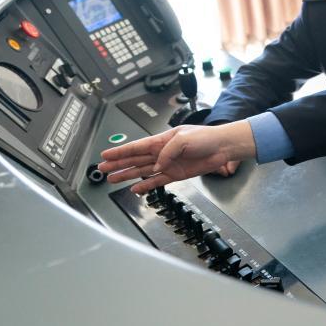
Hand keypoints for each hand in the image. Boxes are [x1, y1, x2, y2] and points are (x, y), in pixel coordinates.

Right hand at [98, 121, 255, 193]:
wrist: (222, 147)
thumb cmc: (206, 137)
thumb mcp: (183, 139)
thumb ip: (167, 153)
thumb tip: (157, 166)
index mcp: (161, 140)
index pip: (135, 146)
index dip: (120, 152)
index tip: (105, 155)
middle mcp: (162, 152)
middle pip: (135, 160)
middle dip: (118, 164)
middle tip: (103, 169)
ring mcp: (168, 164)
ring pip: (142, 171)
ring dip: (127, 175)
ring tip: (113, 179)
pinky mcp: (176, 174)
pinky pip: (157, 181)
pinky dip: (146, 185)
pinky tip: (135, 189)